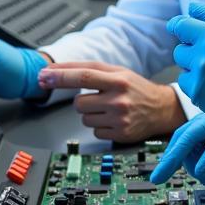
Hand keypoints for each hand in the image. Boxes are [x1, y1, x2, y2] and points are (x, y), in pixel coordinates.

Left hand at [37, 62, 184, 142]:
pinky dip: (100, 126)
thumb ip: (89, 69)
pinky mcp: (119, 134)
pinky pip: (94, 131)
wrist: (162, 109)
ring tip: (109, 109)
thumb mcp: (118, 72)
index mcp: (118, 79)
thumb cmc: (136, 88)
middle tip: (99, 98)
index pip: (83, 76)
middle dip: (83, 100)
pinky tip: (113, 120)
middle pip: (79, 102)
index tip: (43, 76)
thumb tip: (54, 71)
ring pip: (84, 118)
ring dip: (91, 113)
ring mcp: (119, 119)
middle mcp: (119, 99)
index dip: (60, 76)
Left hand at [168, 2, 204, 145]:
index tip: (189, 21)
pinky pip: (184, 80)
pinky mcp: (197, 87)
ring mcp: (203, 63)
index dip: (193, 15)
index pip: (198, 9)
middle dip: (182, 32)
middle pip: (181, 26)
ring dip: (190, 60)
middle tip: (185, 40)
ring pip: (180, 55)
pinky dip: (195, 83)